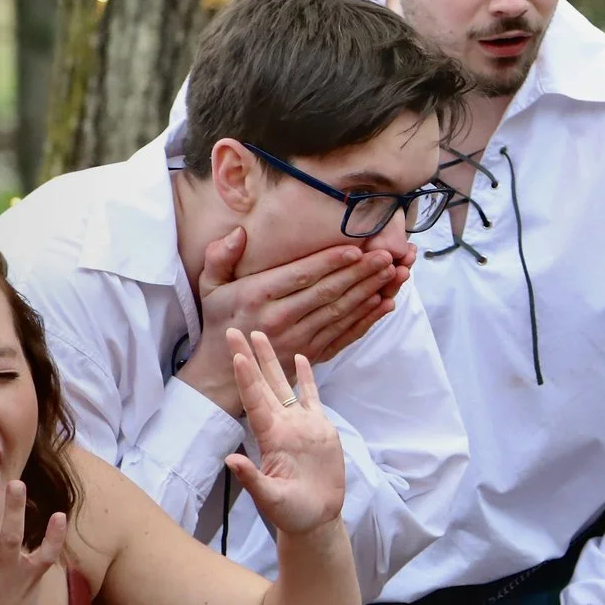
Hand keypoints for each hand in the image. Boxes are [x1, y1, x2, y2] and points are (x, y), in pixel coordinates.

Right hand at [179, 231, 401, 415]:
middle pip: (328, 292)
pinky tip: (385, 303)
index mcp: (257, 297)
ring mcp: (299, 339)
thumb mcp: (211, 286)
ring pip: (341, 312)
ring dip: (370, 292)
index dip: (329, 263)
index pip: (300, 276)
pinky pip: (345, 334)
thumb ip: (220, 257)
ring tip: (393, 273)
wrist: (224, 371)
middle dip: (360, 273)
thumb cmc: (220, 320)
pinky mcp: (312, 353)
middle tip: (387, 256)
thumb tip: (240, 232)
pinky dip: (367, 319)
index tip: (355, 249)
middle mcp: (280, 318)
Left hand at [224, 330, 346, 538]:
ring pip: (284, 384)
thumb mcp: (271, 499)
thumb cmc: (291, 512)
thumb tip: (231, 460)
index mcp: (270, 439)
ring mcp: (301, 425)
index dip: (247, 378)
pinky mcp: (319, 428)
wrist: (316, 517)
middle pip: (263, 384)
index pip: (256, 402)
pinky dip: (306, 377)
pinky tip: (300, 358)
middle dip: (249, 357)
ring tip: (261, 335)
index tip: (237, 354)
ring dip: (272, 360)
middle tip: (234, 329)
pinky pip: (311, 396)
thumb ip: (252, 479)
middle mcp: (282, 426)